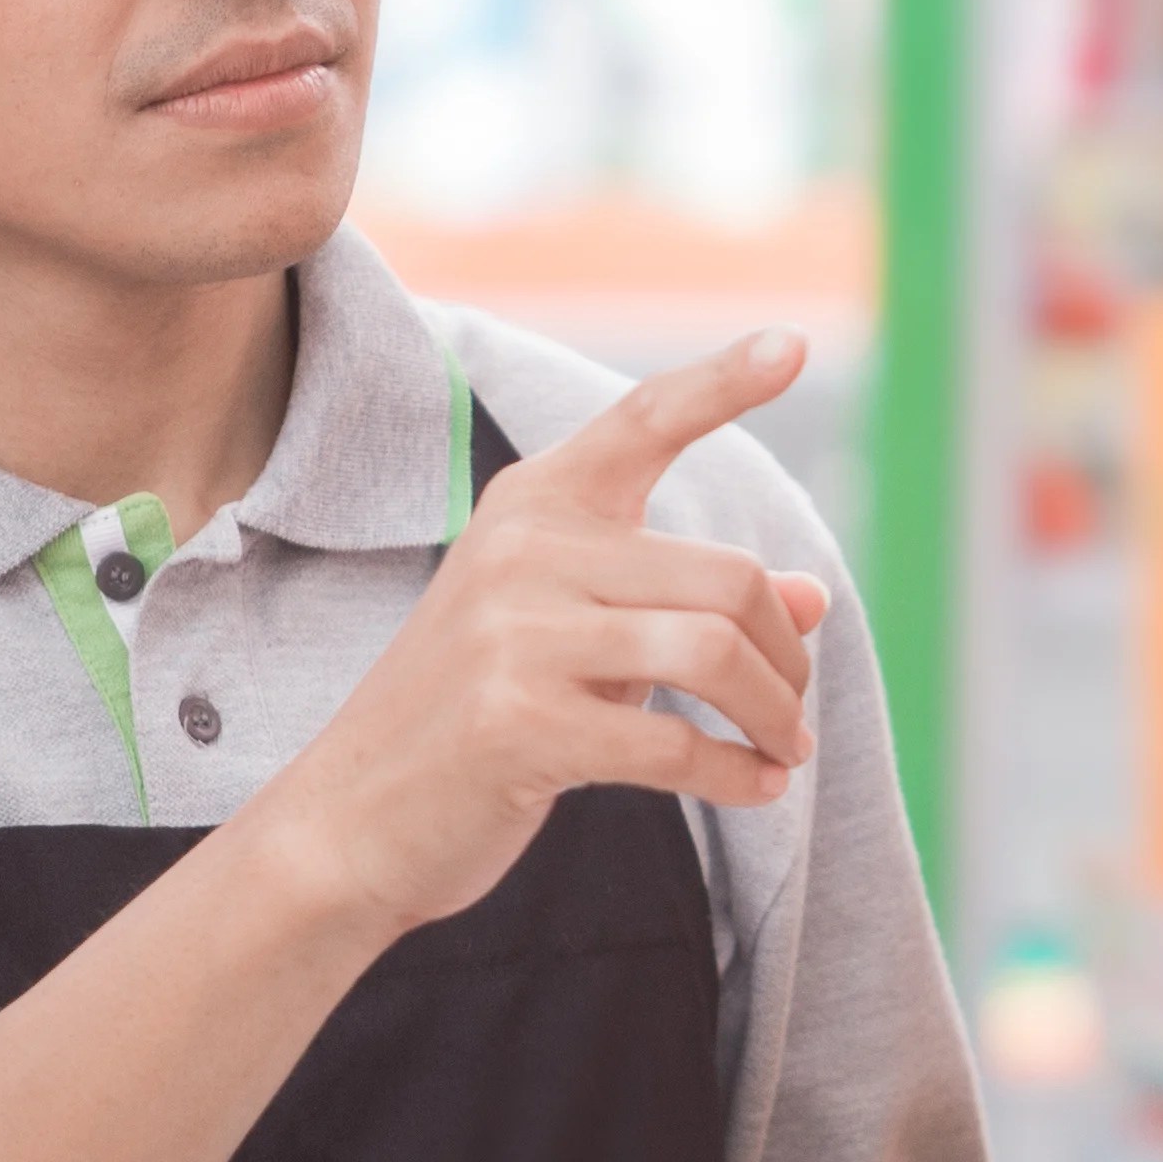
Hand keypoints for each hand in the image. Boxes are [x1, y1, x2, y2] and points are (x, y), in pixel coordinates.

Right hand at [233, 330, 833, 941]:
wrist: (349, 819)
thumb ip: (684, 604)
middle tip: (796, 712)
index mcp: (533, 505)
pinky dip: (737, 776)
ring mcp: (513, 635)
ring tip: (786, 751)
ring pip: (712, 654)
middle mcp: (523, 549)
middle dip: (786, 657)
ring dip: (774, 716)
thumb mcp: (579, 637)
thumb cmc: (480, 717)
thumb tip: (813, 595)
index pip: (644, 421)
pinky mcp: (518, 725)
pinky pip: (674, 746)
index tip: (794, 342)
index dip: (725, 382)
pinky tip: (757, 789)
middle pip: (726, 580)